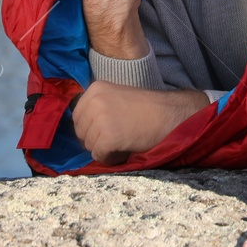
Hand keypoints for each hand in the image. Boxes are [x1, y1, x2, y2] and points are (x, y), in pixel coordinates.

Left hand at [72, 81, 207, 161]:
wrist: (169, 115)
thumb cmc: (146, 108)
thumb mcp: (116, 96)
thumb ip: (97, 105)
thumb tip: (80, 126)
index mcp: (96, 88)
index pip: (77, 116)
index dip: (90, 127)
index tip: (106, 129)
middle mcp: (95, 101)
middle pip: (80, 131)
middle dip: (95, 139)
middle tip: (116, 137)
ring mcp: (101, 118)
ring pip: (89, 145)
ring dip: (104, 149)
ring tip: (123, 142)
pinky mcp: (108, 136)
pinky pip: (98, 155)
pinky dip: (110, 158)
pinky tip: (123, 150)